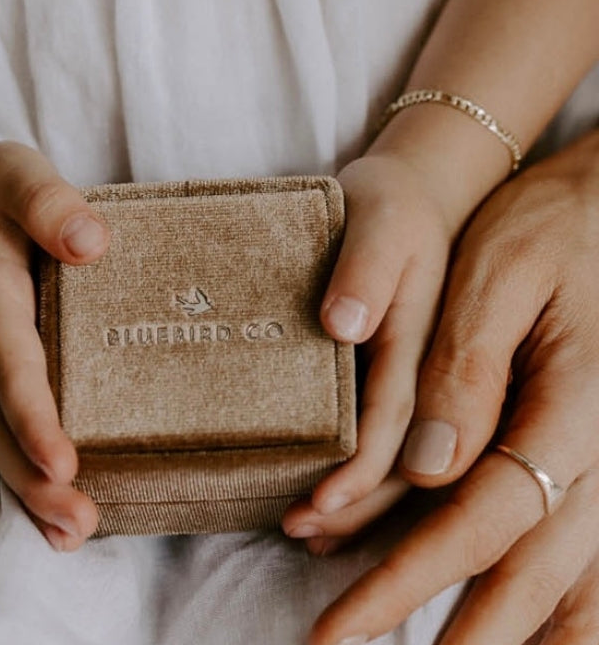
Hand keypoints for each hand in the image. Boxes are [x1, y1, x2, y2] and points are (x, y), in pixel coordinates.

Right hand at [0, 140, 108, 551]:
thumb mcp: (19, 175)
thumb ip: (50, 203)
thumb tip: (92, 243)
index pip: (13, 365)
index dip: (35, 416)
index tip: (63, 463)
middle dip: (35, 478)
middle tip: (80, 521)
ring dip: (32, 492)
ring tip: (77, 533)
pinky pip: (7, 431)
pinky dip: (29, 476)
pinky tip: (63, 513)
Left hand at [283, 151, 454, 544]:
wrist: (415, 194)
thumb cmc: (391, 205)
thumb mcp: (381, 220)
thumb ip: (366, 270)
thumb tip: (342, 324)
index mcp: (427, 341)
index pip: (397, 419)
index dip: (362, 467)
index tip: (321, 501)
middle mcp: (428, 373)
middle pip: (401, 460)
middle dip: (354, 505)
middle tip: (296, 529)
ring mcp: (417, 380)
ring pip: (398, 460)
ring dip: (356, 501)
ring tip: (301, 530)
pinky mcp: (399, 377)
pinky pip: (387, 439)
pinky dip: (357, 474)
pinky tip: (325, 499)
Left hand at [309, 128, 598, 644]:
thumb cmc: (549, 227)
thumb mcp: (498, 273)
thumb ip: (466, 370)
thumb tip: (427, 468)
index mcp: (574, 408)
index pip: (481, 519)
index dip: (408, 580)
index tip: (341, 627)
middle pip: (527, 575)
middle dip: (454, 639)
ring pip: (570, 587)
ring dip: (509, 637)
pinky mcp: (596, 460)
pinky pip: (581, 556)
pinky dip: (552, 610)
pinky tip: (511, 631)